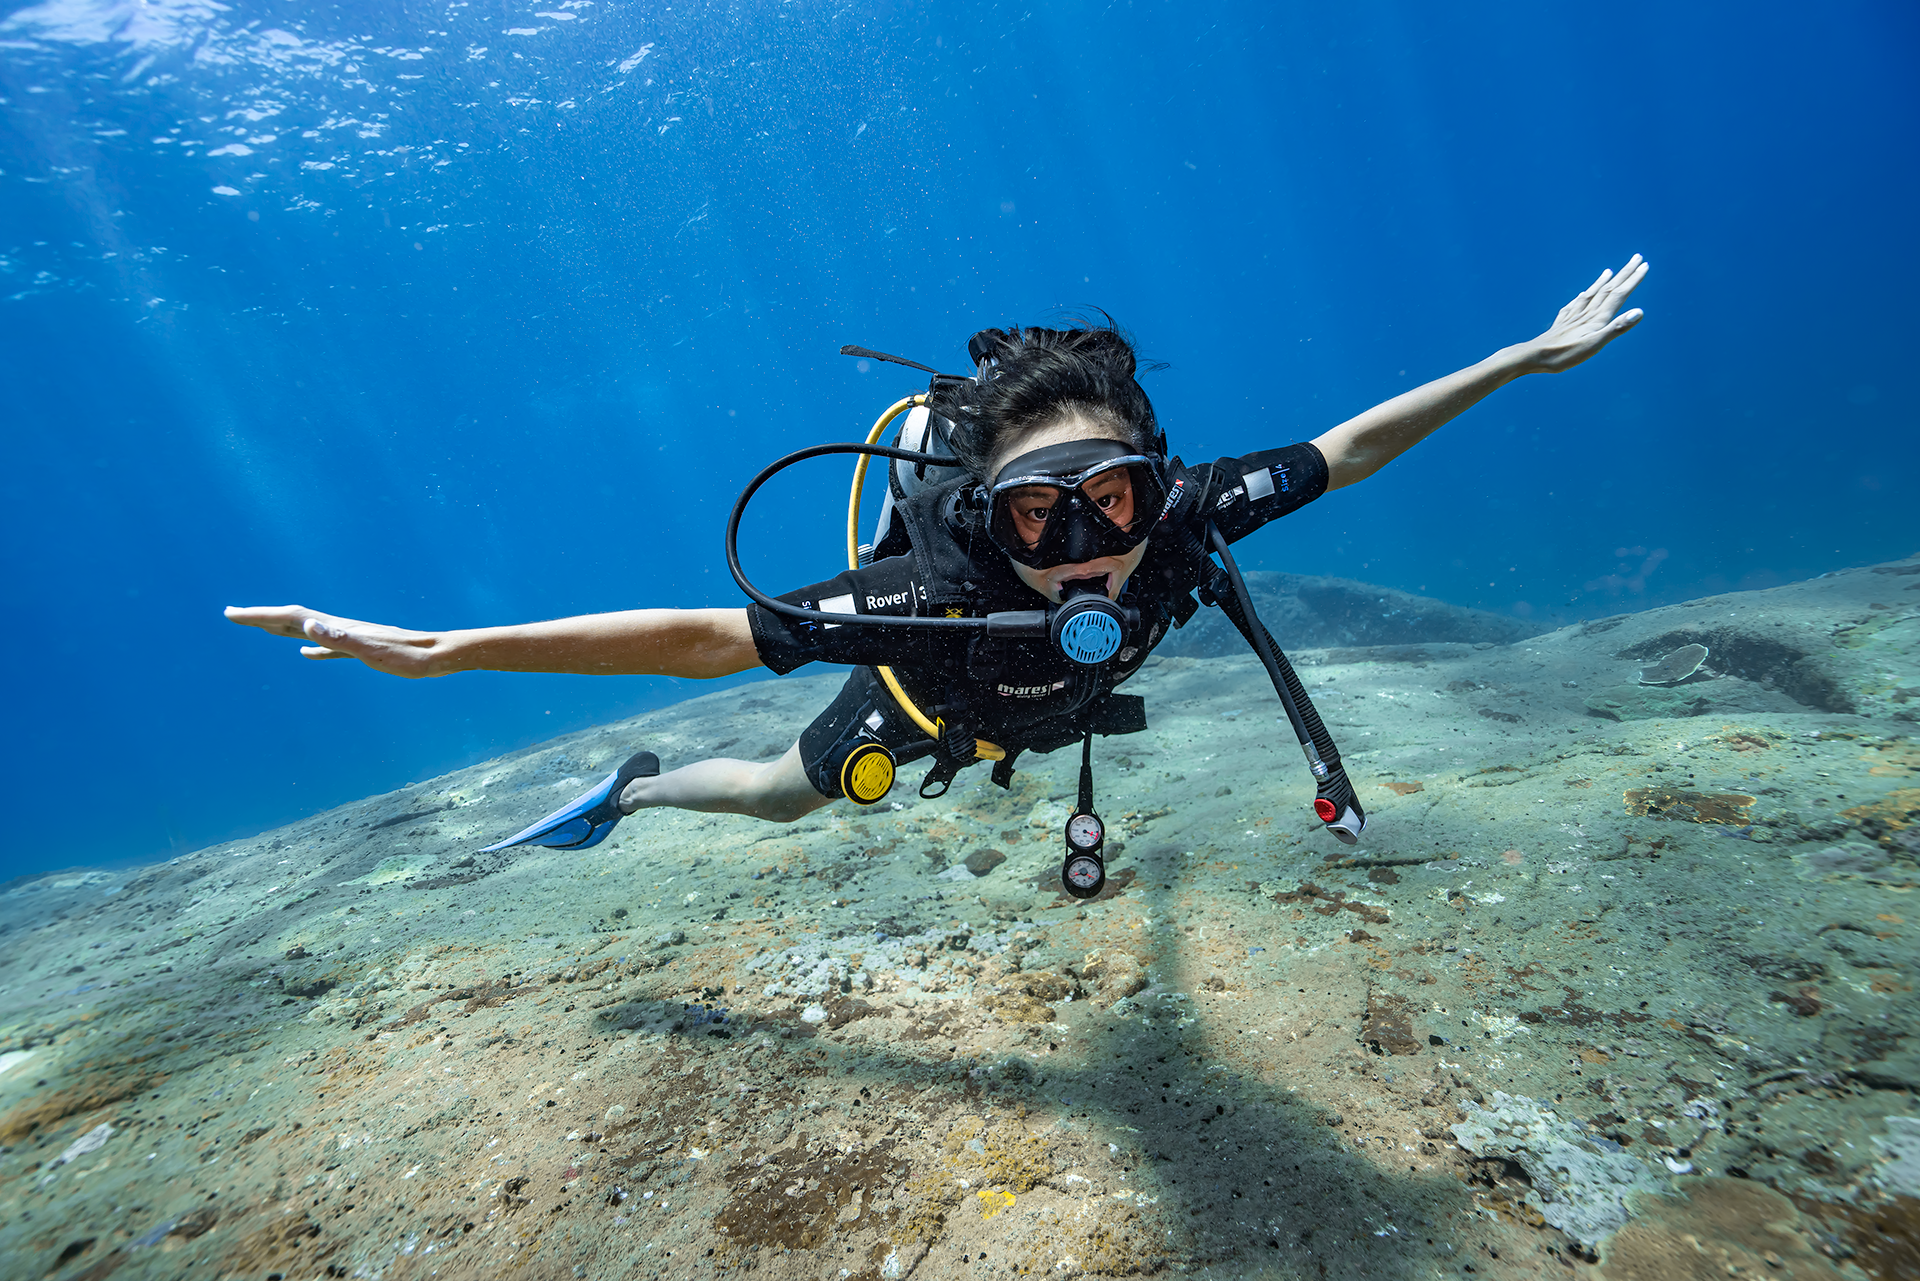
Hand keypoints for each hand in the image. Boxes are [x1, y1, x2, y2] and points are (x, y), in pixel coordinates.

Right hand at [223, 604, 450, 677]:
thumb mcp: (372, 651)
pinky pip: (328, 647)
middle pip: (294, 619)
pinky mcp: (363, 650)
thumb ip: (340, 640)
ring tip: (261, 627)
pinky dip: (312, 647)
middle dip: (261, 617)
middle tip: (232, 615)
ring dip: (282, 627)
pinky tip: (306, 652)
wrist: (439, 654)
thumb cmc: (409, 657)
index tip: (232, 614)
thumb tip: (308, 626)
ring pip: (308, 630)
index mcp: (339, 629)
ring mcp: (351, 638)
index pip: (292, 618)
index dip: (260, 615)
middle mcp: (342, 629)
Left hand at [1516, 254, 1648, 373]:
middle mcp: (1586, 313)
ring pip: (1591, 295)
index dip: (1632, 280)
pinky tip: (1581, 295)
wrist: (1533, 357)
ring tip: (1609, 271)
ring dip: (1602, 282)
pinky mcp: (1561, 324)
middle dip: (1623, 274)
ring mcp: (1572, 317)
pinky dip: (1581, 297)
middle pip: (1607, 289)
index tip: (1644, 265)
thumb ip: (1616, 328)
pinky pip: (1574, 305)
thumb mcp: (1594, 345)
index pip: (1619, 294)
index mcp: (1596, 318)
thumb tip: (1638, 312)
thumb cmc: (1564, 355)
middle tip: (1636, 258)